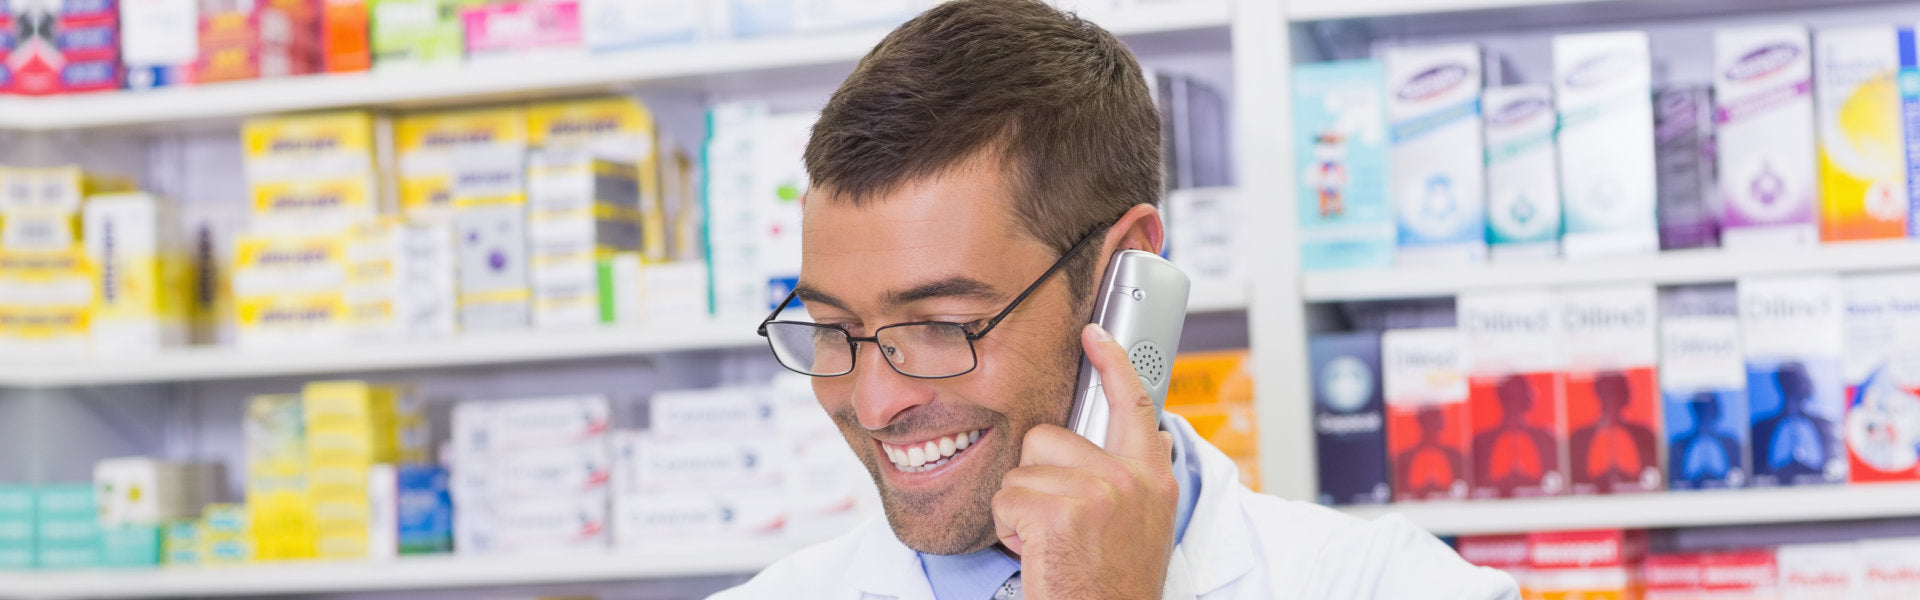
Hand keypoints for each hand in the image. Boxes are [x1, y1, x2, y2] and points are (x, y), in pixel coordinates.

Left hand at [992, 323, 1178, 598]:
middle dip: (1037, 478)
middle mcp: (1130, 479)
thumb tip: (1146, 433)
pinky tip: (1038, 553)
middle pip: (1048, 436)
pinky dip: (1009, 531)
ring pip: (1021, 469)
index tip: (1092, 334)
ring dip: (1022, 509)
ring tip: (1050, 542)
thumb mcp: (1146, 523)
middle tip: (1059, 523)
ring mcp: (1096, 492)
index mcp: (1153, 478)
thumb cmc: (1116, 583)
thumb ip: (1137, 475)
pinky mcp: (1059, 511)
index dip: (1112, 362)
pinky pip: (1006, 499)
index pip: (1135, 403)